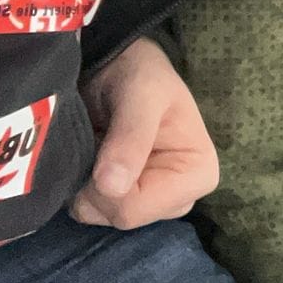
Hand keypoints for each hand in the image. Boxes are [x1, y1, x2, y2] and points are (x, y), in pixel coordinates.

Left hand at [72, 37, 218, 229]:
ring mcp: (155, 201)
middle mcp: (181, 196)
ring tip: (96, 147)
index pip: (137, 209)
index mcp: (198, 175)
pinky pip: (95, 210)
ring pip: (104, 217)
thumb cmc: (141, 75)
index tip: (98, 148)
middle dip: (96, 186)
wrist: (120, 64)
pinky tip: (91, 159)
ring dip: (87, 185)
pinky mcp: (131, 199)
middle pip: (122, 217)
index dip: (105, 187)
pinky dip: (83, 186)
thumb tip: (111, 186)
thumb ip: (130, 137)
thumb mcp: (141, 96)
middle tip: (96, 143)